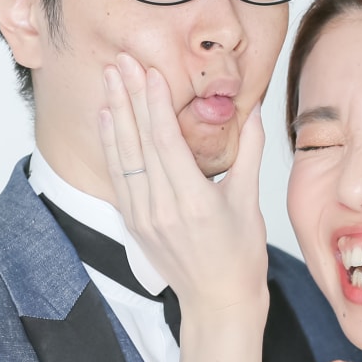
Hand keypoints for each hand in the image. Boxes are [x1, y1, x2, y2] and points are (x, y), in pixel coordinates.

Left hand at [99, 53, 269, 319]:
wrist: (217, 301)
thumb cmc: (239, 256)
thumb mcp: (250, 202)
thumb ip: (250, 151)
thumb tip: (254, 110)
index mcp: (194, 202)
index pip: (167, 143)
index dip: (155, 104)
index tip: (150, 71)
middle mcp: (163, 209)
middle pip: (140, 143)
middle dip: (130, 97)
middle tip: (121, 60)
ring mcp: (144, 216)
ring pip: (123, 156)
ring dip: (115, 113)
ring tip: (109, 77)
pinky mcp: (133, 222)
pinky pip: (118, 175)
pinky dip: (111, 143)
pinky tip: (108, 117)